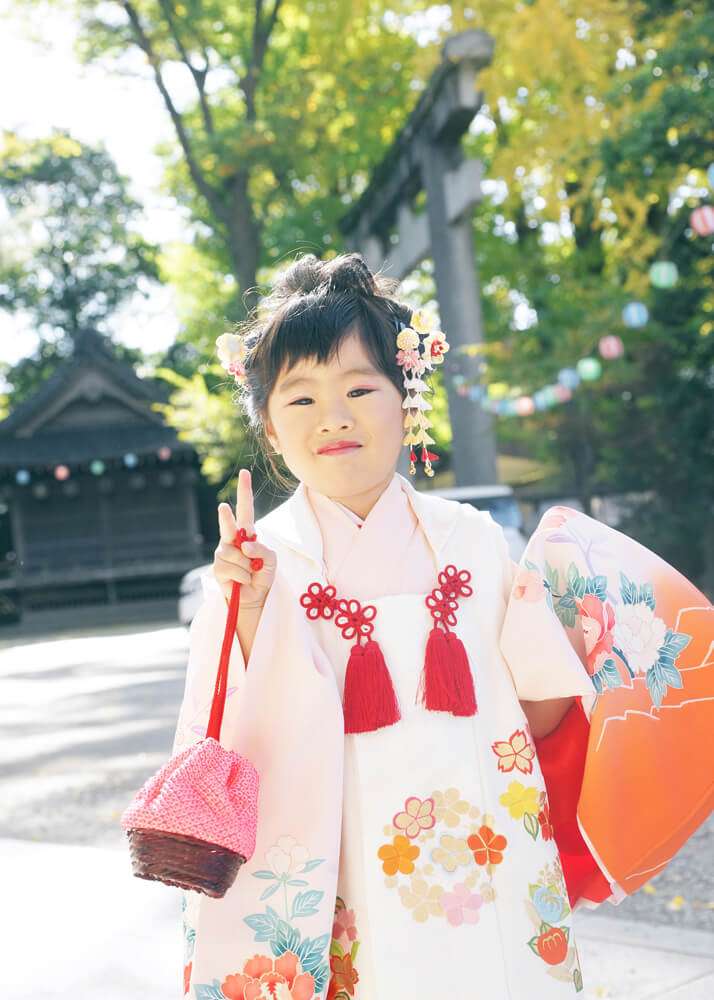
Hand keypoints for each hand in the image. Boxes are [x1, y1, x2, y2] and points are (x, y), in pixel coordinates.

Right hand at [212, 468, 276, 609]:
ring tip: (249, 574)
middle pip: (228, 525)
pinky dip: (242, 576)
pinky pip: (231, 569)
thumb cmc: (263, 575)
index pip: (245, 510)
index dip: (244, 492)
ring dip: (246, 566)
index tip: (245, 473)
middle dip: (226, 518)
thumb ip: (262, 550)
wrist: (255, 598)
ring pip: (234, 554)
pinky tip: (242, 581)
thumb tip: (244, 546)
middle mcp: (231, 541)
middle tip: (224, 507)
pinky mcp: (217, 570)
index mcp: (246, 534)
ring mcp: (222, 554)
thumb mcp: (272, 560)